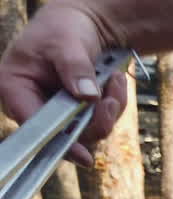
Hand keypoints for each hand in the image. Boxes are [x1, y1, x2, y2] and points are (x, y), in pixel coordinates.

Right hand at [0, 3, 128, 166]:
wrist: (83, 24)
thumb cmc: (63, 29)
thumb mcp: (66, 43)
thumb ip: (74, 68)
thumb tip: (86, 97)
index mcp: (15, 88)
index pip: (34, 125)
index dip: (59, 142)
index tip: (83, 157)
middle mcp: (33, 106)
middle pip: (67, 135)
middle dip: (96, 120)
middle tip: (111, 98)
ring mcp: (58, 113)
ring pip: (89, 131)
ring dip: (110, 109)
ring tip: (114, 81)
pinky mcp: (79, 114)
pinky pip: (102, 121)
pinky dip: (114, 104)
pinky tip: (114, 82)